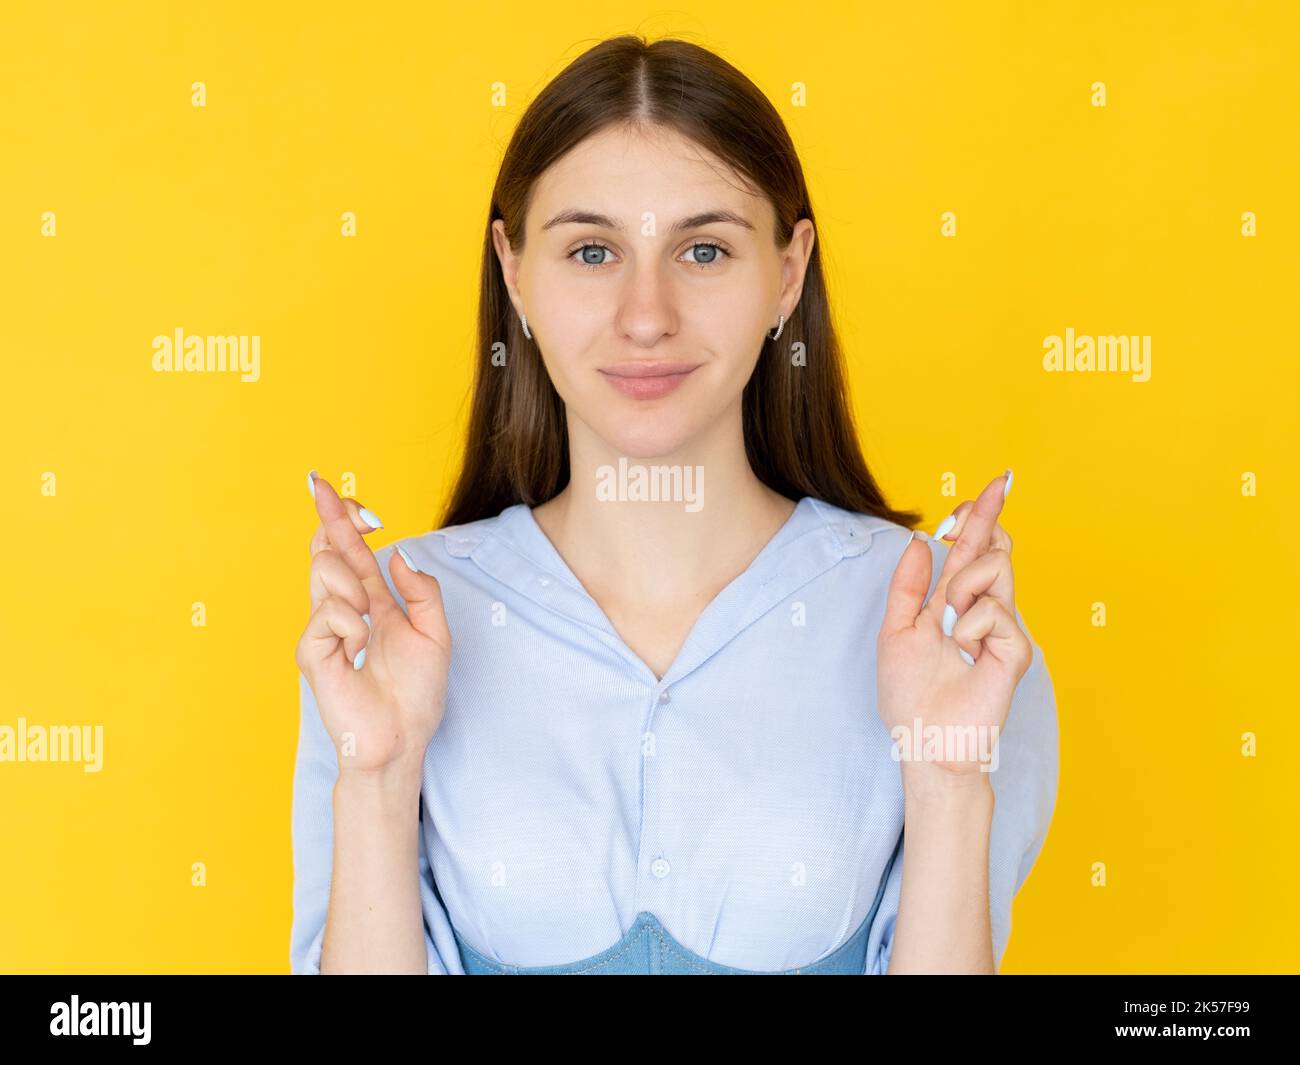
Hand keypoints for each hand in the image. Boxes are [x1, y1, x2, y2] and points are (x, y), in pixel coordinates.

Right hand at [295, 472, 451, 782]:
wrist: (402, 740)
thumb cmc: (417, 694)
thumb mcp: (436, 634)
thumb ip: (422, 592)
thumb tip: (398, 555)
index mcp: (370, 600)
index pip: (348, 548)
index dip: (342, 516)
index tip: (342, 493)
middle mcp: (342, 609)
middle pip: (326, 547)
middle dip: (337, 520)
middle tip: (366, 515)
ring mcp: (323, 630)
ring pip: (325, 571)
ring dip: (353, 584)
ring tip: (369, 618)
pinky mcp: (312, 653)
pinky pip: (327, 615)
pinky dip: (351, 626)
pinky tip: (360, 650)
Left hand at [876, 472, 1032, 776]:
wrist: (924, 739)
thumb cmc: (909, 694)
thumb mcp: (895, 631)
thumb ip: (907, 585)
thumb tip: (924, 539)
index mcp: (954, 602)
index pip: (974, 549)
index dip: (982, 515)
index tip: (992, 485)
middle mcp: (984, 609)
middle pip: (994, 546)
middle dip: (981, 522)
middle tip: (969, 516)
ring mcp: (1004, 628)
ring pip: (994, 567)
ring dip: (963, 587)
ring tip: (951, 626)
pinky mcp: (1017, 649)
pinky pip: (996, 611)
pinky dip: (971, 627)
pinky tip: (965, 651)